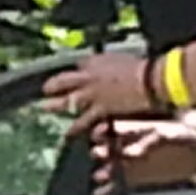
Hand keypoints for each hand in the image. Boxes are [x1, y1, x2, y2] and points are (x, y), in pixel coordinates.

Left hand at [41, 53, 159, 135]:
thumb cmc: (144, 68)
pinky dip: (74, 129)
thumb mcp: (124, 60)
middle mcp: (89, 77)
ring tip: (45, 107)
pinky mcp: (98, 110)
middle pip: (62, 80)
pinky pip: (82, 122)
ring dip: (54, 105)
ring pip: (66, 100)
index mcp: (97, 61)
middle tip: (45, 89)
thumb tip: (113, 67)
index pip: (80, 65)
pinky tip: (67, 134)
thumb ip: (113, 65)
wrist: (150, 80)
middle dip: (52, 85)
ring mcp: (91, 94)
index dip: (77, 71)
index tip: (74, 75)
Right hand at [90, 118, 195, 194]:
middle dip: (104, 151)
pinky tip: (101, 194)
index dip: (106, 131)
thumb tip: (132, 153)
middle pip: (113, 148)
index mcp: (141, 130)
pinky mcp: (141, 178)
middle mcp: (135, 145)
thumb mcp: (172, 135)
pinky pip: (122, 184)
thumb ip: (150, 143)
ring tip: (101, 176)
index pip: (117, 129)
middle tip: (98, 154)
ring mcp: (137, 163)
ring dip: (107, 172)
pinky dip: (111, 190)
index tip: (98, 134)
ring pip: (116, 167)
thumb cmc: (190, 138)